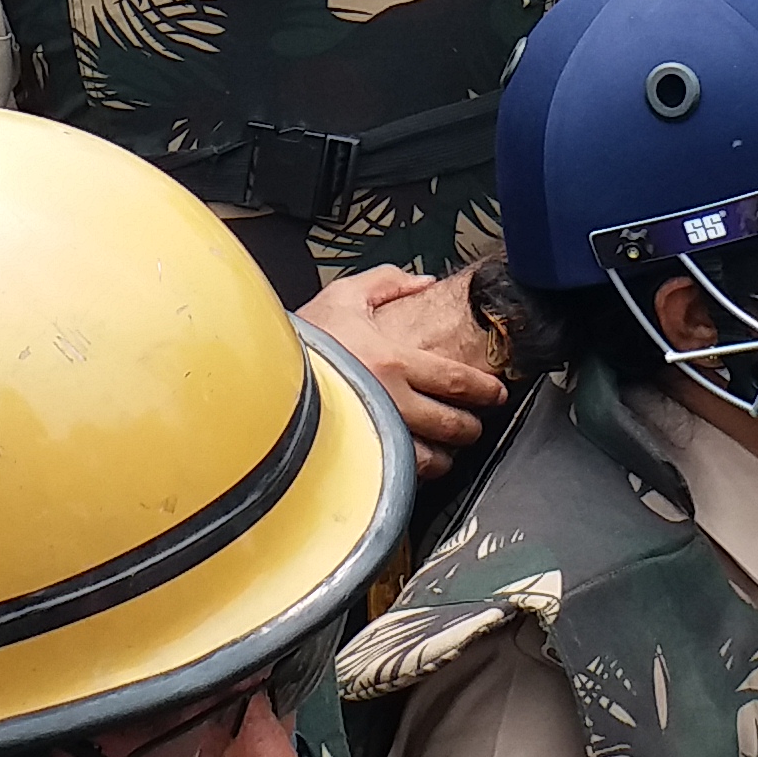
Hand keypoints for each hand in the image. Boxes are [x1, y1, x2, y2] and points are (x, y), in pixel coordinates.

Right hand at [296, 264, 506, 471]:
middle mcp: (390, 400)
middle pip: (452, 423)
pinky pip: (399, 475)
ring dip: (447, 454)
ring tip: (447, 448)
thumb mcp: (343, 295)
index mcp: (393, 360)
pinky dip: (415, 473)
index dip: (485, 390)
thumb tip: (424, 281)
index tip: (496, 393)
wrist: (261, 373)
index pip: (457, 380)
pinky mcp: (358, 459)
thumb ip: (388, 283)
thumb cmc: (301, 338)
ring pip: (431, 458)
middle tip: (476, 422)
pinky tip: (414, 464)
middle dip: (472, 425)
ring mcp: (374, 435)